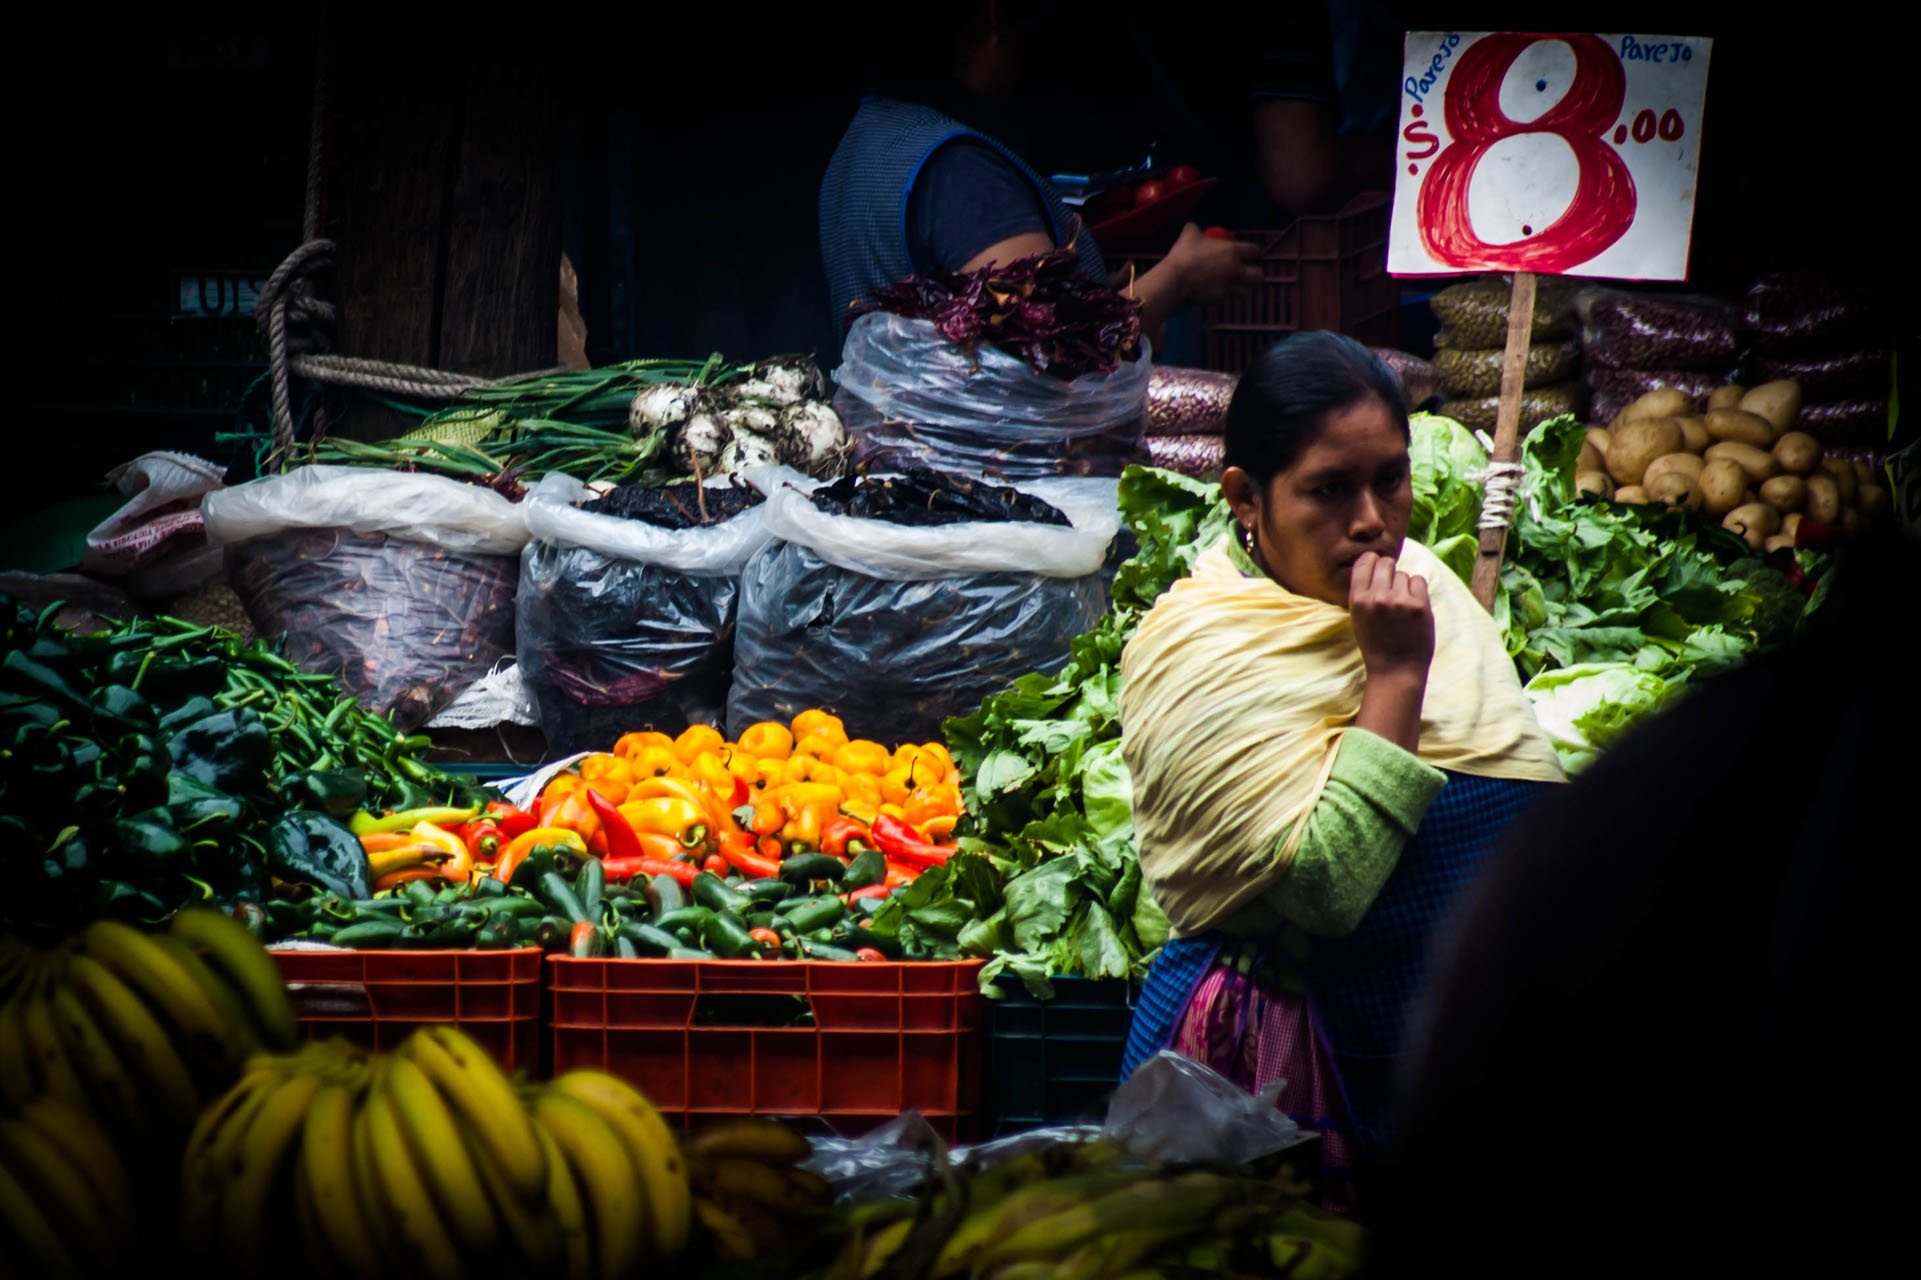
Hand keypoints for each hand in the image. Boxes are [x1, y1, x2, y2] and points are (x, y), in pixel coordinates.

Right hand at [1163, 223, 1262, 305]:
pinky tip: (1213, 294)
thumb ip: (1195, 229)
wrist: (1175, 278)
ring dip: (1242, 289)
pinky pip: (1224, 300)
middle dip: (1256, 275)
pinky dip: (1221, 297)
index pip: (1256, 251)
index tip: (1251, 254)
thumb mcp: (1189, 234)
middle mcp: (1235, 270)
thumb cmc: (1184, 253)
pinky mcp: (1218, 299)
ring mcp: (1228, 286)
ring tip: (1235, 287)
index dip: (1255, 252)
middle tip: (1248, 274)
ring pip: (1245, 292)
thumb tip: (1192, 227)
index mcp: (1233, 251)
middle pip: (1258, 276)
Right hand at [1348, 553, 1433, 679]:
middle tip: (1392, 588)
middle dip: (1389, 572)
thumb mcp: (1358, 617)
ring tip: (1401, 607)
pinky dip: (1417, 591)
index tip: (1377, 569)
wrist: (1395, 671)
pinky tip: (1413, 607)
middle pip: (1386, 563)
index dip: (1372, 562)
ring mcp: (1399, 601)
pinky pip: (1419, 581)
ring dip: (1404, 586)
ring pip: (1403, 574)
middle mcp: (1377, 598)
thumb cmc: (1376, 644)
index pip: (1365, 561)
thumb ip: (1364, 592)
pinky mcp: (1419, 606)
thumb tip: (1375, 562)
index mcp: (1358, 600)